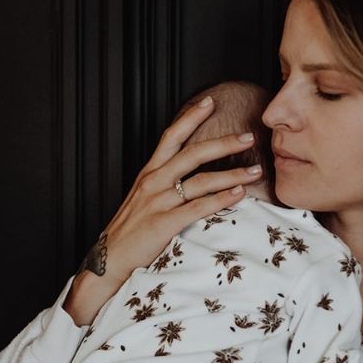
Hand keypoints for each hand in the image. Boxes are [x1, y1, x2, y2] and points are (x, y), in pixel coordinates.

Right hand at [65, 95, 263, 324]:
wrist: (108, 260)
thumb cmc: (129, 233)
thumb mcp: (143, 201)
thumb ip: (164, 187)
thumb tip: (189, 180)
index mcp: (148, 173)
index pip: (171, 137)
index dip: (190, 117)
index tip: (210, 102)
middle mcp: (153, 182)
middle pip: (193, 153)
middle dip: (224, 143)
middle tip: (249, 137)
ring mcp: (158, 202)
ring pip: (201, 180)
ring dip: (232, 174)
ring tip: (255, 171)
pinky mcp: (164, 223)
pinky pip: (198, 207)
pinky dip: (221, 200)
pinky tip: (238, 195)